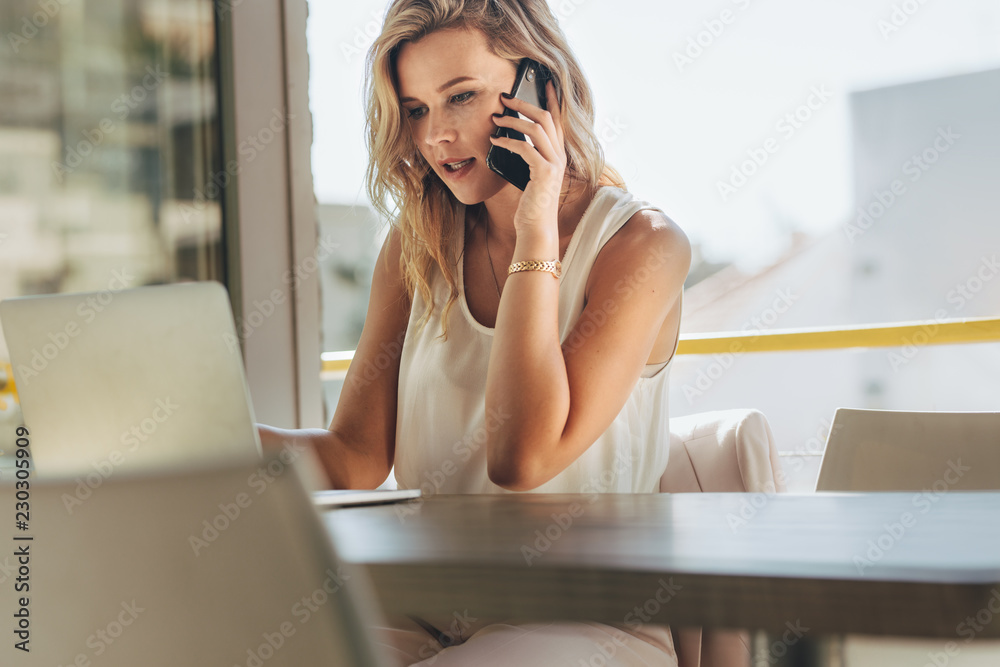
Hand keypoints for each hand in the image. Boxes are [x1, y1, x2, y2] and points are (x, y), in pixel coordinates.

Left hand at [490, 79, 566, 237]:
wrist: (537, 227)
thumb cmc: (532, 205)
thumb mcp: (532, 177)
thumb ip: (529, 158)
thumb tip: (511, 140)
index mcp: (558, 156)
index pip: (558, 121)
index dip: (552, 100)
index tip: (544, 84)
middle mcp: (560, 157)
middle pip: (546, 118)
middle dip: (524, 103)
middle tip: (505, 97)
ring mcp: (553, 164)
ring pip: (536, 129)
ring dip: (513, 120)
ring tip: (495, 118)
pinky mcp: (543, 173)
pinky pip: (525, 148)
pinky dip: (508, 141)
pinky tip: (495, 141)